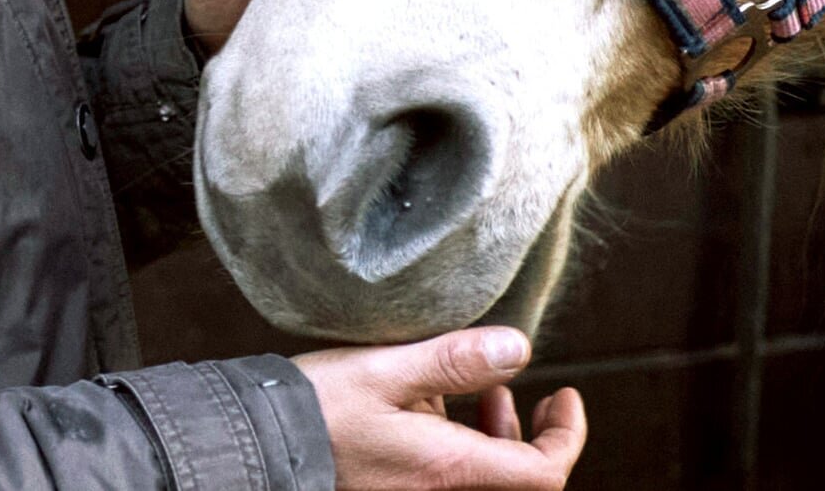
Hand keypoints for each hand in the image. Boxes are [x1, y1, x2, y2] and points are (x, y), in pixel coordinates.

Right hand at [296, 328, 587, 490]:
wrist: (257, 443)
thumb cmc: (316, 407)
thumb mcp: (385, 369)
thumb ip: (454, 360)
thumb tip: (519, 348)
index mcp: (449, 468)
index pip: (543, 473)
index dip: (567, 435)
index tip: (564, 394)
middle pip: (519, 479)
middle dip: (535, 435)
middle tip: (533, 393)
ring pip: (485, 477)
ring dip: (498, 438)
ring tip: (483, 394)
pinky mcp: (396, 487)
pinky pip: (450, 475)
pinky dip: (462, 444)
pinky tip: (435, 407)